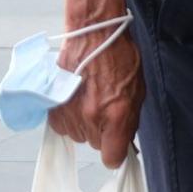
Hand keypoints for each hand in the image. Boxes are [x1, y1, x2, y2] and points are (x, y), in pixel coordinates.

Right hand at [47, 27, 142, 168]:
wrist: (93, 35)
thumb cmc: (120, 57)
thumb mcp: (138, 88)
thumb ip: (131, 119)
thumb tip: (126, 140)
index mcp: (117, 114)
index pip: (113, 156)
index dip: (117, 154)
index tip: (118, 149)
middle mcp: (92, 118)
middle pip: (96, 145)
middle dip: (103, 132)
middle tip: (106, 109)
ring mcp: (71, 114)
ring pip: (79, 136)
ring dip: (85, 124)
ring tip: (91, 99)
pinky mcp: (54, 109)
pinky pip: (64, 127)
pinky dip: (70, 118)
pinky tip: (78, 99)